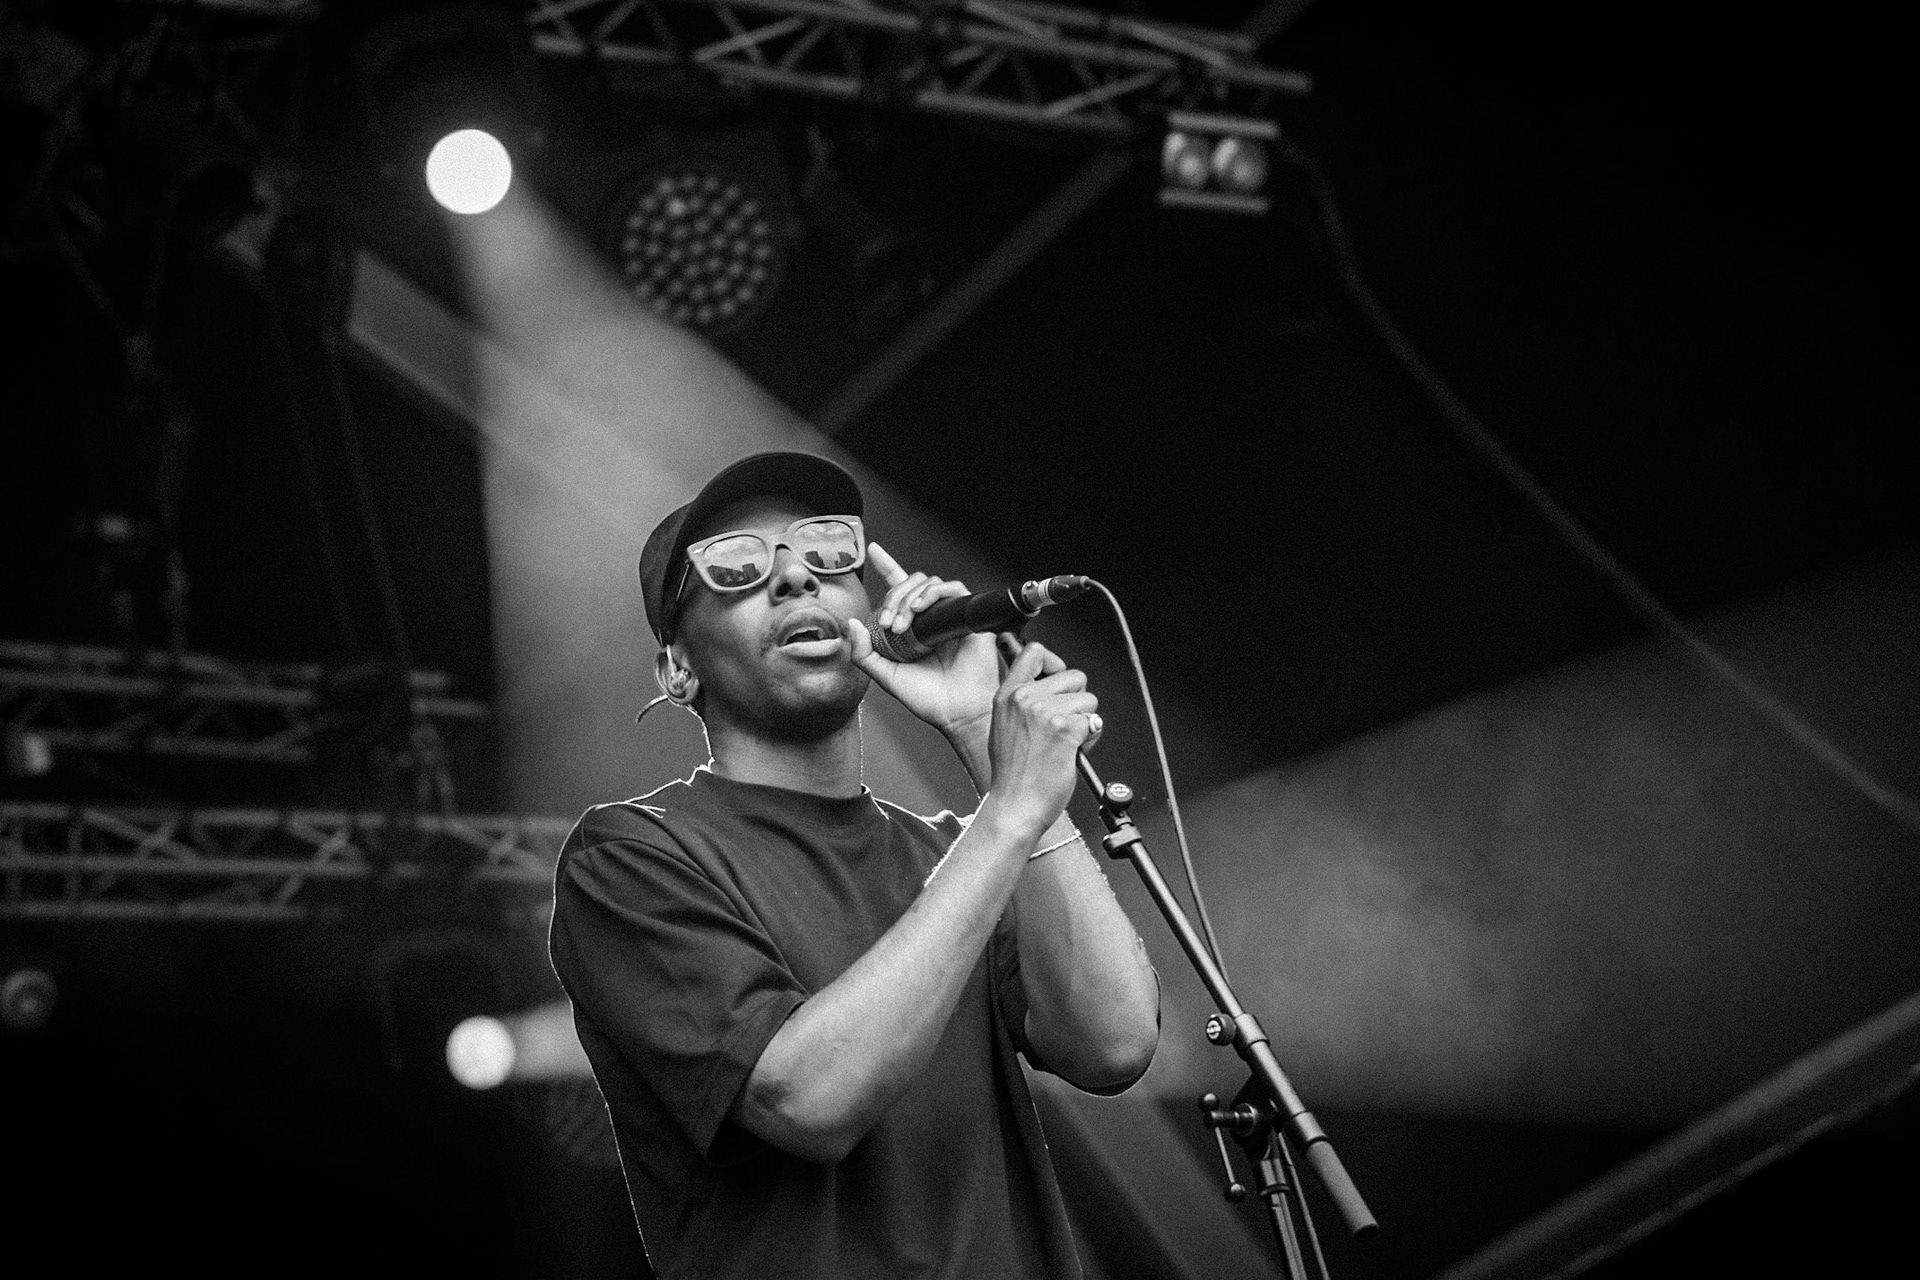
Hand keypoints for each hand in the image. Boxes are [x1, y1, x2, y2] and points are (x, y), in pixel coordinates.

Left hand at [848, 542, 1001, 746]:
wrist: (958, 712)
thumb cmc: (929, 699)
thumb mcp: (886, 676)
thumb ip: (864, 653)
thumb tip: (851, 623)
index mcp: (912, 628)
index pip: (900, 590)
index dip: (887, 565)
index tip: (873, 550)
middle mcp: (931, 618)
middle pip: (910, 584)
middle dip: (893, 597)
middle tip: (887, 624)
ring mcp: (949, 615)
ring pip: (928, 583)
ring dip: (908, 599)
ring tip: (902, 625)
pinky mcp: (967, 616)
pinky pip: (951, 589)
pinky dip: (932, 594)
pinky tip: (919, 610)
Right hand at [984, 639, 1099, 834]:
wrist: (1015, 805)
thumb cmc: (1013, 775)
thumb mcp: (1004, 726)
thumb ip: (1023, 702)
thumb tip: (1048, 687)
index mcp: (1008, 695)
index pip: (1035, 652)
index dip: (1055, 663)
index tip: (1058, 679)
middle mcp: (1025, 699)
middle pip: (1074, 676)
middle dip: (1077, 700)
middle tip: (1063, 726)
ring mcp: (1045, 713)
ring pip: (1089, 700)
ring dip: (1085, 721)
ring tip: (1065, 743)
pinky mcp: (1065, 730)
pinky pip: (1094, 722)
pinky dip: (1091, 738)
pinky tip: (1073, 752)